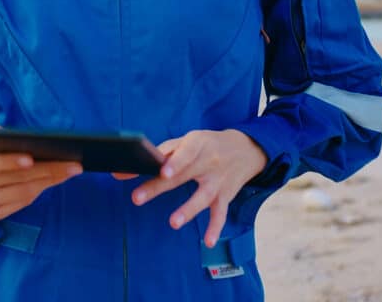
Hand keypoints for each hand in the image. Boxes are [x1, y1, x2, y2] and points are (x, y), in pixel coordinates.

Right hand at [0, 123, 82, 221]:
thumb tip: (18, 137)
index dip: (9, 161)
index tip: (32, 157)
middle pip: (13, 179)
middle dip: (46, 169)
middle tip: (72, 163)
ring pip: (21, 193)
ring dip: (49, 181)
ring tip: (70, 170)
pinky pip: (20, 204)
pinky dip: (39, 191)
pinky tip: (54, 180)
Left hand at [121, 129, 266, 247]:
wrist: (244, 149)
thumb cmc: (207, 145)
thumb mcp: (190, 140)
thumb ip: (166, 151)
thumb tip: (140, 163)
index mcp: (197, 144)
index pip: (185, 152)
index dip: (174, 162)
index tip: (162, 172)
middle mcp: (209, 161)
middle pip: (183, 175)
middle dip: (159, 186)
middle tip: (137, 197)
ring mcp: (218, 180)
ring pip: (203, 196)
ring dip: (188, 209)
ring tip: (173, 222)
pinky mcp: (225, 196)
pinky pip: (221, 213)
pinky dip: (216, 227)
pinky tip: (208, 241)